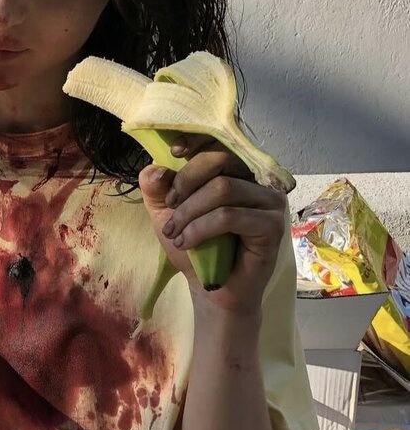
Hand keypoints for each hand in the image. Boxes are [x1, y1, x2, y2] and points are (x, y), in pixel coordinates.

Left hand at [138, 134, 287, 315]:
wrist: (213, 290)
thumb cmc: (196, 248)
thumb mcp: (167, 214)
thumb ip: (158, 189)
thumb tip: (155, 167)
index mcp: (237, 171)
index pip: (221, 141)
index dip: (197, 139)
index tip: (174, 151)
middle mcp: (258, 180)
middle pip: (221, 159)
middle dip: (186, 181)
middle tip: (170, 207)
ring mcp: (270, 202)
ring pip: (223, 188)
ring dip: (189, 211)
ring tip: (174, 233)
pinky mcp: (273, 226)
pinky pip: (230, 216)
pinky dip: (201, 228)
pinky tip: (187, 242)